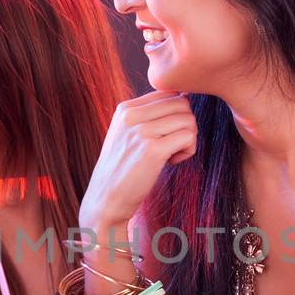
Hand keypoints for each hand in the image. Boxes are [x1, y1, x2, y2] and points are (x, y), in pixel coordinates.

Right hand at [79, 91, 196, 234]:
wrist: (106, 201)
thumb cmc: (122, 170)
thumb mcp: (126, 134)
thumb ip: (147, 116)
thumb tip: (183, 99)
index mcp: (125, 108)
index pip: (168, 93)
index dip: (175, 114)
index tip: (165, 135)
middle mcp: (131, 115)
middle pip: (181, 103)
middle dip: (185, 125)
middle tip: (173, 145)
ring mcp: (141, 131)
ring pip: (188, 119)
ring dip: (188, 139)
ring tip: (172, 154)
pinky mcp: (152, 150)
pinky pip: (189, 136)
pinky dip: (188, 151)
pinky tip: (172, 162)